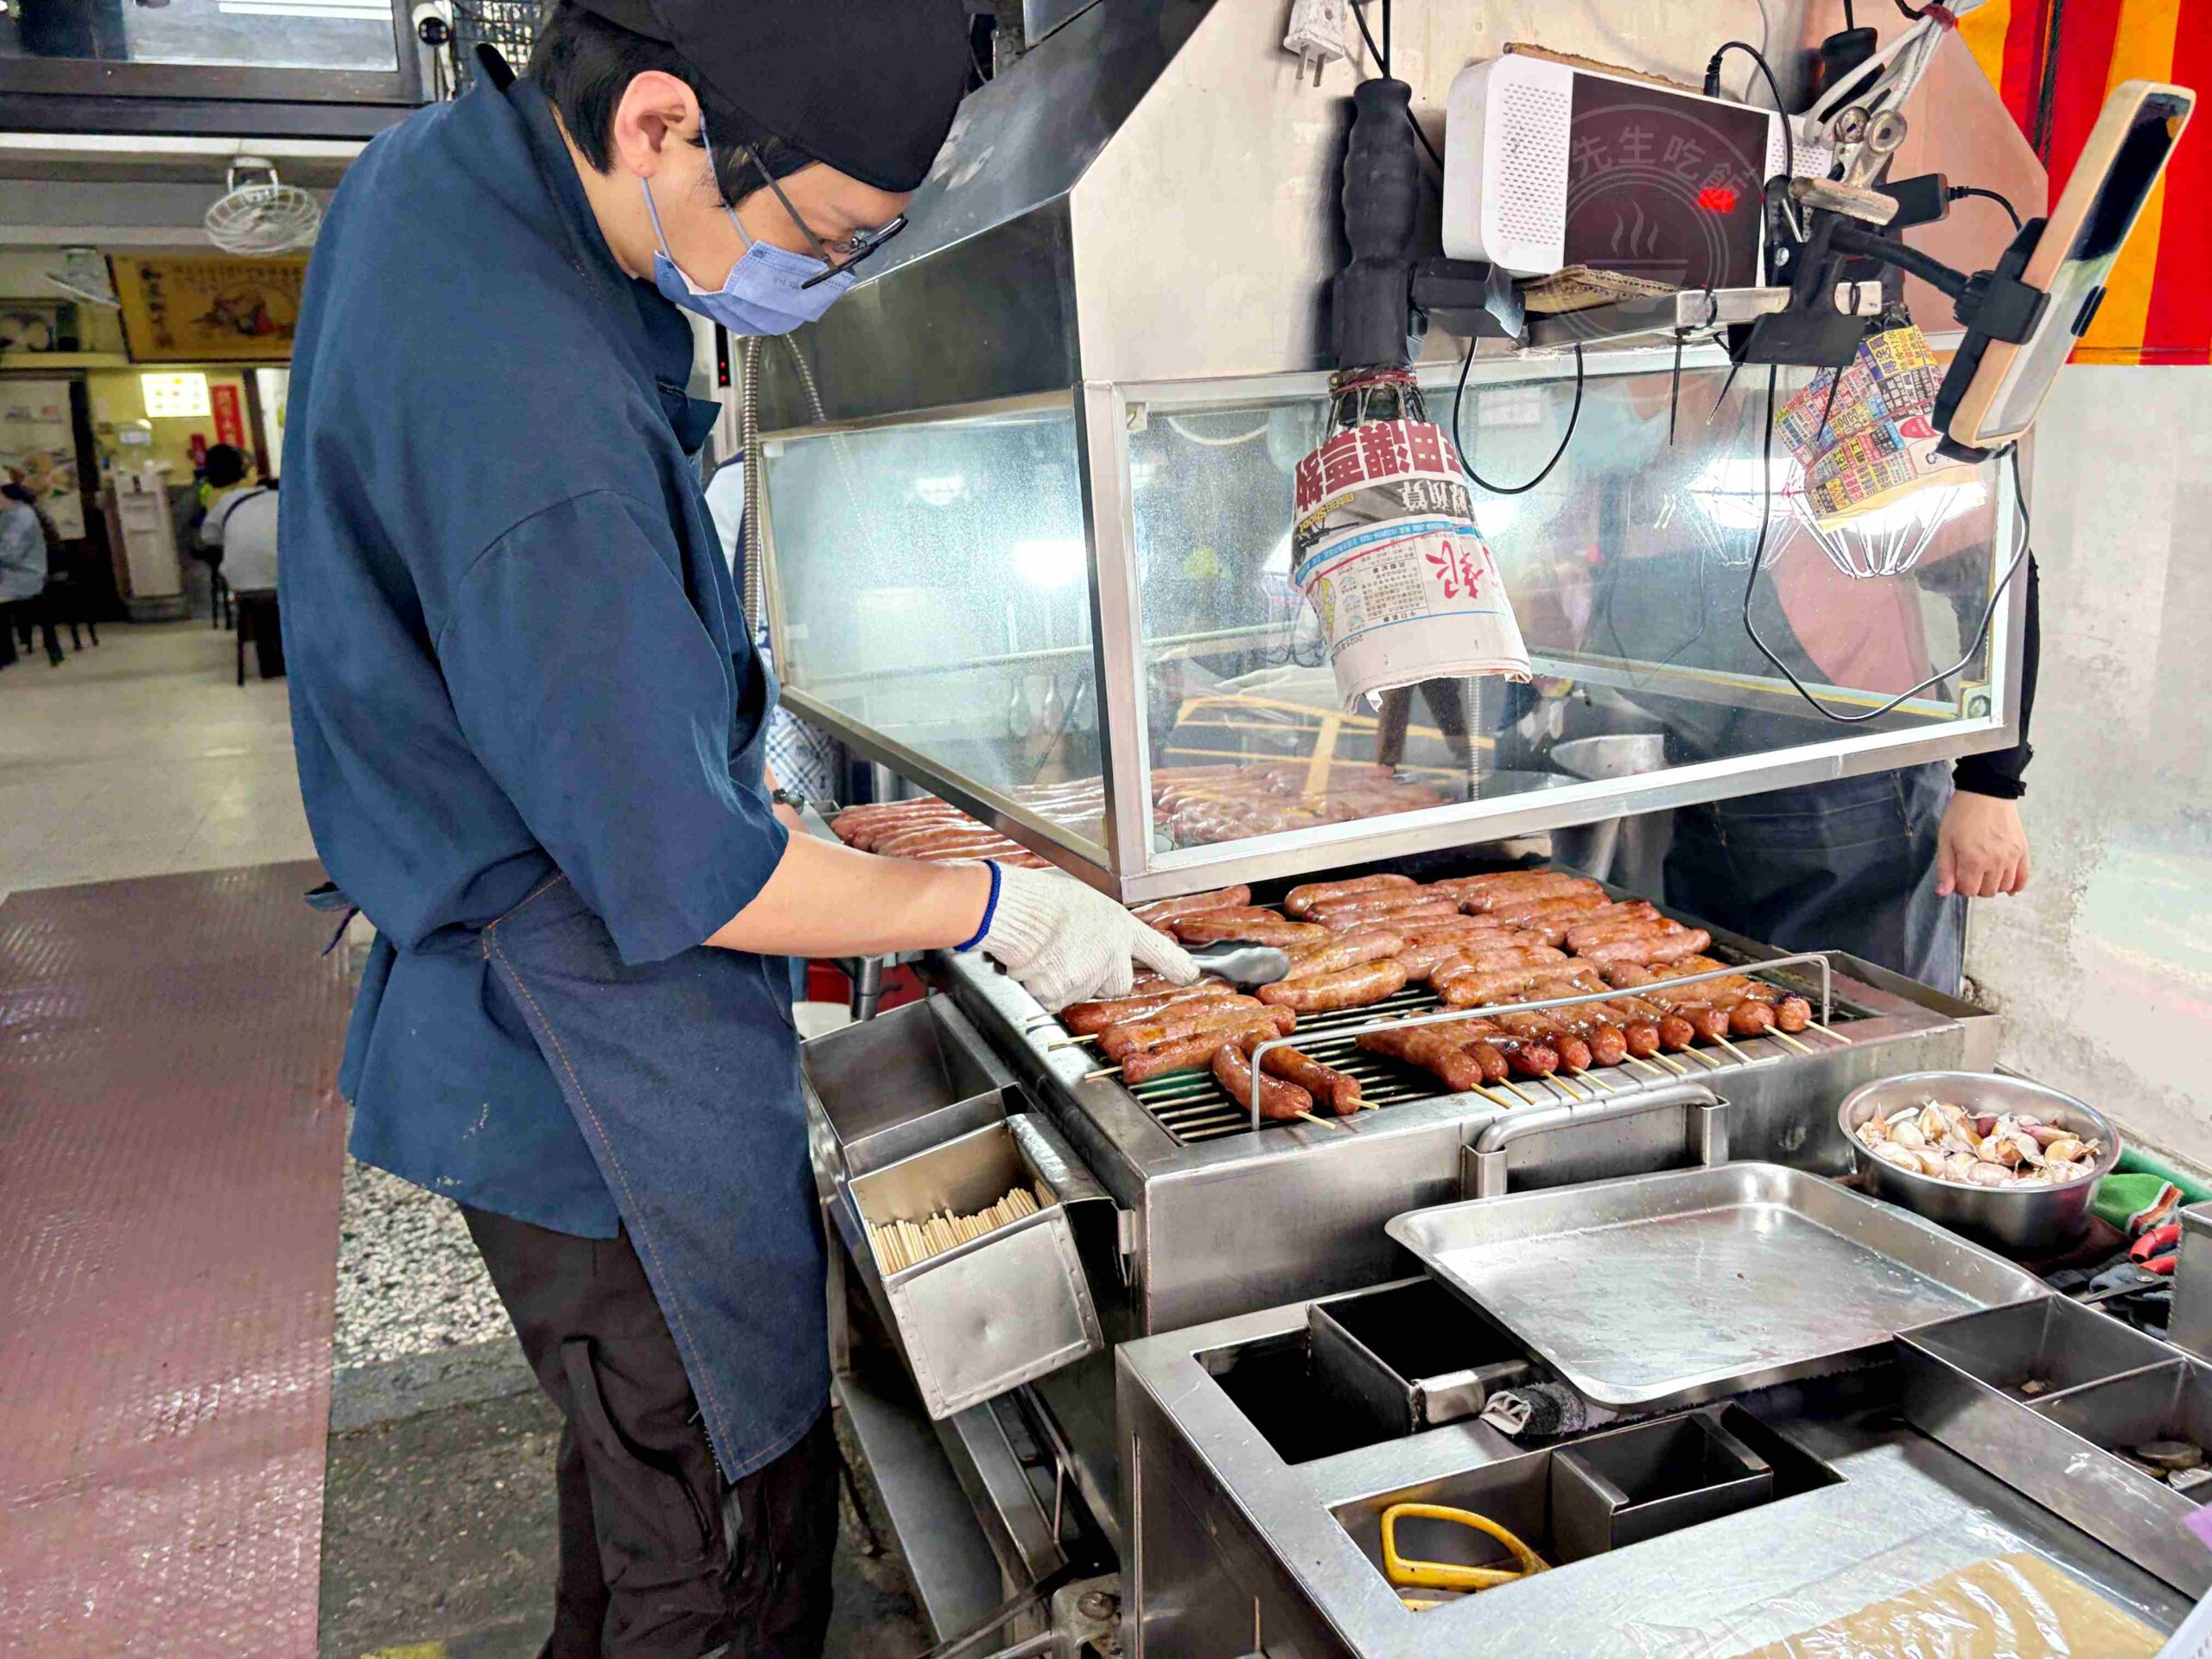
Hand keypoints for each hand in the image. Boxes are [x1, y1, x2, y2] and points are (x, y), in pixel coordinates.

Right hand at [977, 865, 1199, 1010]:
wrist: (1014, 907)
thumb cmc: (1041, 897)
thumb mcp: (1084, 901)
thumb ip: (1102, 925)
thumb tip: (1100, 936)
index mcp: (1120, 925)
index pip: (1157, 949)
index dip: (1175, 964)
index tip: (1188, 975)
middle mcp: (1111, 953)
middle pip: (1117, 984)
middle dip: (1098, 978)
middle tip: (1072, 956)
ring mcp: (1089, 975)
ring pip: (1082, 993)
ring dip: (1066, 981)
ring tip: (1047, 953)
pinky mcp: (1063, 992)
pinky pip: (1055, 1000)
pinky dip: (1043, 989)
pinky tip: (1035, 965)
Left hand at [1937, 792, 2029, 898]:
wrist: (1987, 792)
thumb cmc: (1962, 814)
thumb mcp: (1945, 840)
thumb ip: (1945, 869)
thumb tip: (1943, 893)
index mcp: (1974, 861)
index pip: (1969, 891)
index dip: (1960, 886)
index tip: (1957, 876)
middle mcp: (1996, 863)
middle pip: (1987, 892)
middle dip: (1976, 886)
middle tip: (1970, 872)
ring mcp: (2012, 857)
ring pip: (2004, 887)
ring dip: (1993, 885)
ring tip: (1985, 873)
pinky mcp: (2023, 850)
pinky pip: (2024, 877)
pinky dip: (2016, 885)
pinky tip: (2009, 887)